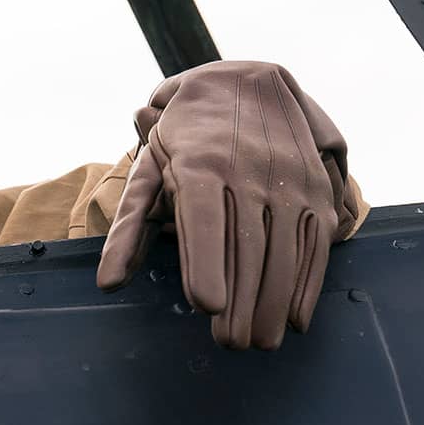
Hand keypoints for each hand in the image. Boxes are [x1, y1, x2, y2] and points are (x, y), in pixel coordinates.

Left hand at [98, 62, 353, 348]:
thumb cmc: (184, 136)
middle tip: (230, 344)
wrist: (244, 80)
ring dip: (275, 302)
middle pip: (247, 245)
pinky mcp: (315, 185)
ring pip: (285, 248)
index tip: (207, 307)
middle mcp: (247, 168)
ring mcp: (287, 176)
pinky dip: (307, 283)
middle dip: (242, 302)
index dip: (207, 264)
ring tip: (260, 341)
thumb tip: (108, 283)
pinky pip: (315, 240)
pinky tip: (296, 319)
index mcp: (198, 163)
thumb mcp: (148, 169)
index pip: (204, 221)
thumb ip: (129, 228)